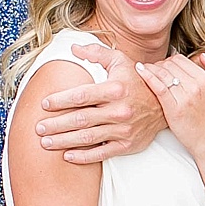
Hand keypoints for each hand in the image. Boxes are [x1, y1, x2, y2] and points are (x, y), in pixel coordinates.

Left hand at [35, 39, 163, 162]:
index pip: (81, 96)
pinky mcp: (128, 144)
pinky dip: (84, 157)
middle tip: (39, 128)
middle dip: (56, 125)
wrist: (166, 105)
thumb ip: (96, 53)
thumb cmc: (138, 81)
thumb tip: (73, 48)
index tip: (44, 104)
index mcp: (115, 89)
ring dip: (63, 141)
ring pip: (87, 138)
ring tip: (45, 143)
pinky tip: (67, 156)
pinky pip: (102, 153)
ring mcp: (123, 130)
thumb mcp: (121, 61)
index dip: (60, 100)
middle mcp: (119, 110)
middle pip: (80, 119)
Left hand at [135, 51, 204, 160]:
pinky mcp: (173, 109)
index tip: (165, 66)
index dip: (170, 60)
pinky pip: (158, 86)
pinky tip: (139, 70)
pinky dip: (147, 75)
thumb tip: (203, 56)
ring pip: (162, 73)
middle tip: (154, 69)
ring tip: (144, 68)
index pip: (181, 60)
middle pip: (170, 65)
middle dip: (160, 64)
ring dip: (151, 68)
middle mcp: (195, 86)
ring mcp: (184, 97)